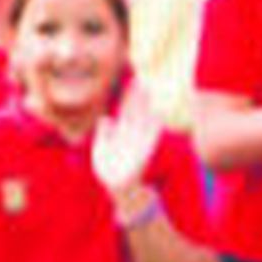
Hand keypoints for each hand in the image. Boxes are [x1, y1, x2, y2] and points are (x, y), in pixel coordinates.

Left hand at [92, 82, 161, 205]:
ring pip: (146, 115)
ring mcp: (140, 138)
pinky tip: (160, 108)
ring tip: (155, 87)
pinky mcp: (146, 146)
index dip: (130, 94)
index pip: (126, 108)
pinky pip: (152, 129)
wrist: (118, 187)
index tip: (135, 79)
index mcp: (121, 131)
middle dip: (142, 93)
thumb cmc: (109, 170)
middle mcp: (132, 132)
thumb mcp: (101, 150)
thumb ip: (103, 134)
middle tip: (148, 75)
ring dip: (151, 102)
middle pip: (138, 108)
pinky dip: (156, 119)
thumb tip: (105, 118)